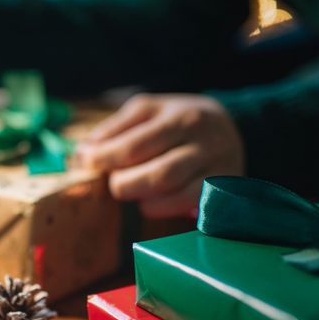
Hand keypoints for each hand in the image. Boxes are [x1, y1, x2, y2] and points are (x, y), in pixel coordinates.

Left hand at [77, 94, 244, 217]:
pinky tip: (149, 203)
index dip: (105, 158)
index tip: (86, 163)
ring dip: (141, 196)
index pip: (136, 144)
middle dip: (124, 183)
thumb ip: (116, 128)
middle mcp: (203, 141)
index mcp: (179, 116)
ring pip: (174, 191)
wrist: (235, 128)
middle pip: (157, 173)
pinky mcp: (222, 188)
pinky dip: (161, 208)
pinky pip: (188, 205)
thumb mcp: (149, 111)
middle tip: (112, 183)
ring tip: (129, 190)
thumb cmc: (179, 120)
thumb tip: (83, 152)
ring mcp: (217, 166)